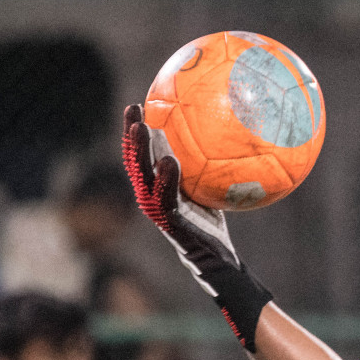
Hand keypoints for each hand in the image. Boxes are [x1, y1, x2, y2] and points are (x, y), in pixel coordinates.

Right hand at [122, 104, 242, 284]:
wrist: (216, 255)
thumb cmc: (213, 218)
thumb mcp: (211, 186)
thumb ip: (210, 163)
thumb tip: (227, 129)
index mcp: (157, 184)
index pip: (143, 153)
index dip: (136, 130)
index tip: (139, 103)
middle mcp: (152, 193)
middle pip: (136, 159)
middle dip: (132, 134)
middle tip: (133, 108)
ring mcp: (157, 207)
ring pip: (143, 174)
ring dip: (141, 150)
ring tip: (142, 127)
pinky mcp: (169, 220)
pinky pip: (165, 195)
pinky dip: (165, 178)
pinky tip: (169, 160)